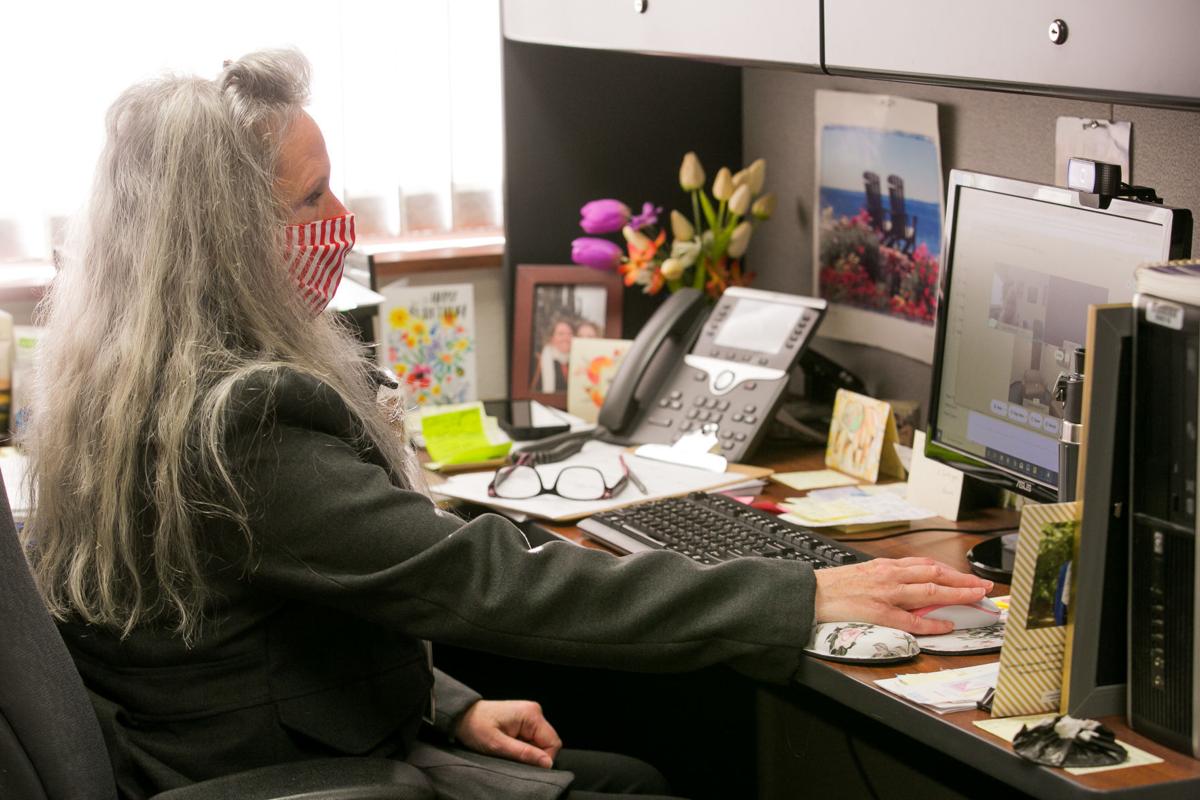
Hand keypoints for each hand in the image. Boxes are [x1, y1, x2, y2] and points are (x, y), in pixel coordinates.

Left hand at [454, 700, 562, 768]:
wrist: (461, 716)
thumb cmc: (475, 727)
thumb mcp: (497, 745)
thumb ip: (524, 753)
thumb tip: (547, 763)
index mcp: (531, 714)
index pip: (553, 743)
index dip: (543, 759)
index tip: (524, 765)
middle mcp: (534, 712)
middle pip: (548, 743)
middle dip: (534, 755)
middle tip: (512, 757)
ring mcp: (530, 715)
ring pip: (540, 743)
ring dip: (527, 752)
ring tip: (508, 750)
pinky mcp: (524, 721)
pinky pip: (532, 739)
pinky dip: (523, 747)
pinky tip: (509, 746)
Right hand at [814, 557, 993, 634]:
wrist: (812, 593)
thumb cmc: (836, 586)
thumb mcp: (866, 573)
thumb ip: (889, 578)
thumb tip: (910, 585)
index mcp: (887, 566)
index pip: (927, 565)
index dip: (952, 571)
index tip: (969, 577)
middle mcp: (890, 576)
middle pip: (936, 574)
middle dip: (964, 580)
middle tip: (985, 586)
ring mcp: (887, 594)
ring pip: (930, 590)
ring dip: (957, 594)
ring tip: (976, 598)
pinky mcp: (880, 612)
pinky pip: (912, 618)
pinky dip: (932, 622)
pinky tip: (946, 624)